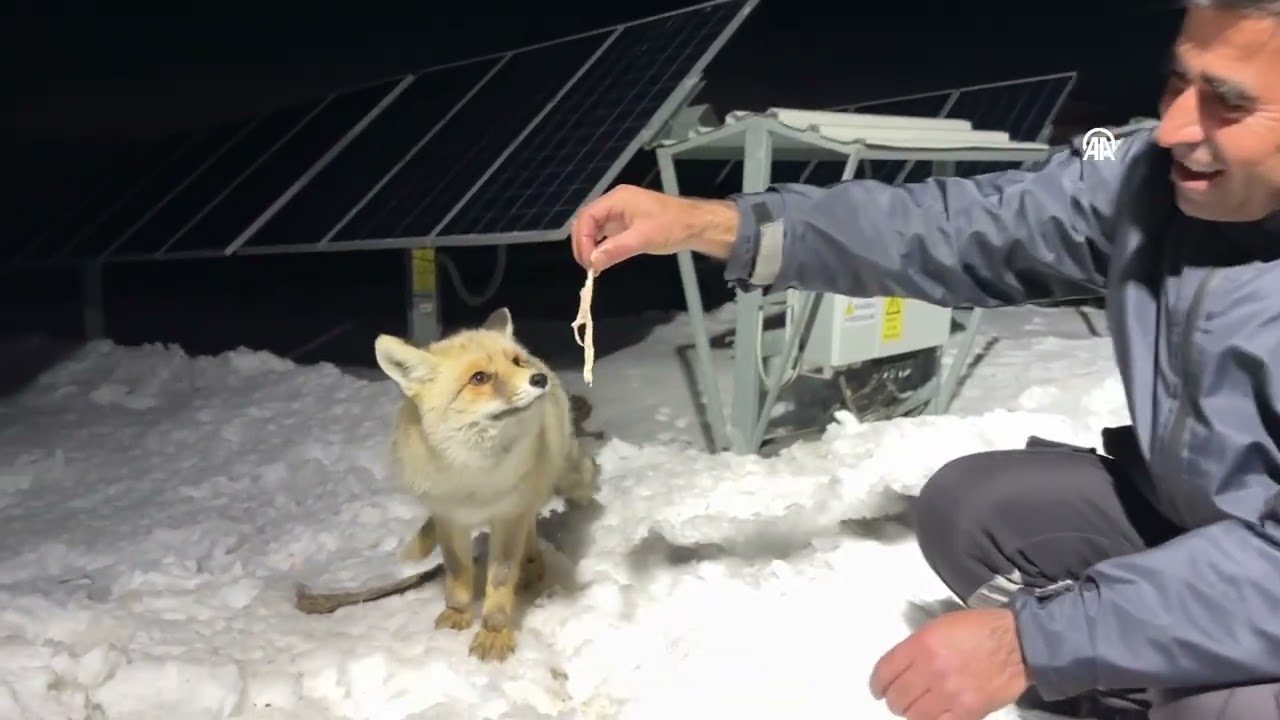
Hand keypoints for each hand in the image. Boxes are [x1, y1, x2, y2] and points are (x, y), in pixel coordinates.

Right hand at [569, 184, 737, 271]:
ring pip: (593, 228)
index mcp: (617, 199)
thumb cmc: (672, 227)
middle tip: (588, 266)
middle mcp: (614, 203)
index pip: (587, 216)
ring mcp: (619, 213)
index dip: (582, 239)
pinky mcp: (624, 224)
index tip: (587, 261)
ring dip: (589, 246)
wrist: (695, 225)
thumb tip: (592, 262)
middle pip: (586, 221)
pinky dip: (600, 247)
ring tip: (593, 266)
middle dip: (583, 243)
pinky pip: (604, 234)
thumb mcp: (644, 238)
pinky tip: (602, 260)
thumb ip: (616, 248)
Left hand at [869, 608, 1030, 719]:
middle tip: (900, 698)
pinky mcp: (967, 711)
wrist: (1017, 643)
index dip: (877, 684)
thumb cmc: (979, 629)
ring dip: (912, 712)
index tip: (878, 690)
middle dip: (894, 700)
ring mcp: (949, 693)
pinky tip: (933, 715)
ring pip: (913, 715)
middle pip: (897, 697)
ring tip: (918, 707)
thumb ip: (916, 646)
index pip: (884, 672)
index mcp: (922, 645)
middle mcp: (931, 670)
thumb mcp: (939, 625)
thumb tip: (901, 667)